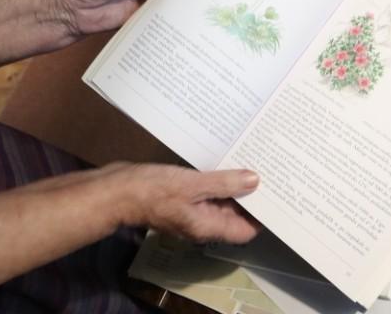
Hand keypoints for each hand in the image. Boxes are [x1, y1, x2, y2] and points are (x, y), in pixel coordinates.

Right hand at [103, 163, 260, 244]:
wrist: (115, 190)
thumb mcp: (191, 184)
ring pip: (220, 200)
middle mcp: (201, 222)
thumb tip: (254, 181)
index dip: (262, 215)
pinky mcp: (180, 196)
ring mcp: (189, 209)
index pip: (244, 230)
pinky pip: (204, 190)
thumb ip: (223, 183)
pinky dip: (215, 179)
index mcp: (207, 226)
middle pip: (234, 214)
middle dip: (250, 196)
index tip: (275, 194)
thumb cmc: (152, 190)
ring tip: (251, 161)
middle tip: (268, 171)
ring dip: (233, 184)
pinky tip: (222, 160)